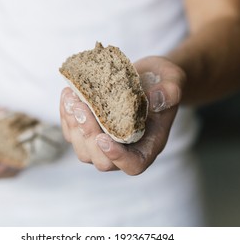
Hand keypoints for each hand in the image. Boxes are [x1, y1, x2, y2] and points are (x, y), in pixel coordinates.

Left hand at [60, 56, 185, 174]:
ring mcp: (107, 141)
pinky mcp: (92, 129)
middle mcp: (127, 147)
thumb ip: (170, 91)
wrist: (149, 75)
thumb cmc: (164, 80)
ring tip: (71, 97)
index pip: (133, 164)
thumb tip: (158, 98)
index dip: (117, 158)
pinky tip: (68, 94)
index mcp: (149, 143)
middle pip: (101, 161)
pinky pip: (73, 133)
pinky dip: (66, 115)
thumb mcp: (173, 80)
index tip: (103, 138)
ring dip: (73, 125)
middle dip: (87, 136)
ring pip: (83, 149)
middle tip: (81, 107)